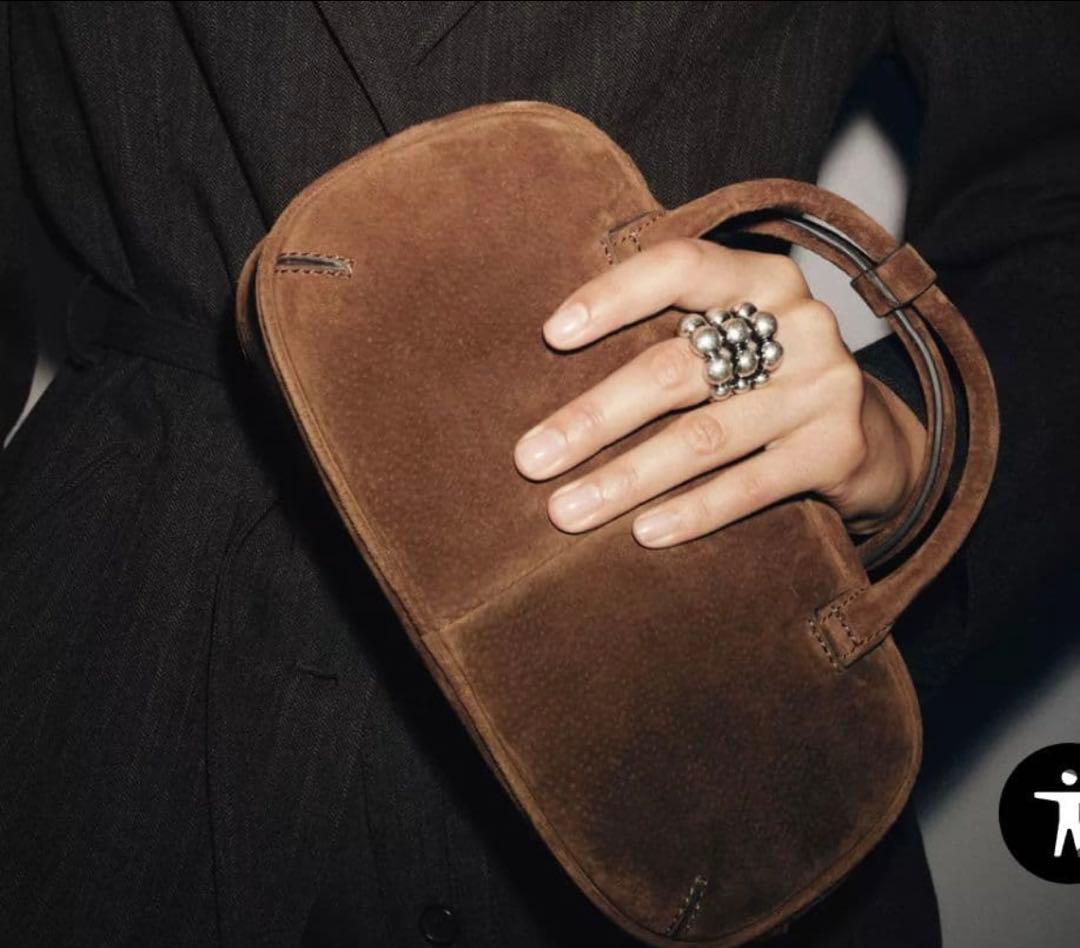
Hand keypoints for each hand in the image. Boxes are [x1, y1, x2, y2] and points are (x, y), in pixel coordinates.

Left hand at [511, 238, 927, 547]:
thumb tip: (551, 368)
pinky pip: (750, 485)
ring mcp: (823, 387)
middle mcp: (799, 324)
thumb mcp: (733, 337)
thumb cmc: (767, 380)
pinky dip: (692, 511)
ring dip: (626, 478)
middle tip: (531, 459)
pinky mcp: (837, 449)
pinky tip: (643, 533)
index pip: (681, 267)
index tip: (552, 335)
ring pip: (703, 436)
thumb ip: (672, 334)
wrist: (876, 436)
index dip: (614, 295)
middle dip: (594, 418)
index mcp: (760, 280)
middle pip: (675, 369)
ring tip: (567, 510)